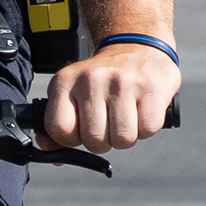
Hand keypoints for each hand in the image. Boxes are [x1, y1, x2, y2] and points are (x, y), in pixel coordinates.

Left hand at [39, 42, 179, 150]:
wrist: (137, 47)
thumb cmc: (101, 81)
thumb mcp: (71, 93)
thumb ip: (58, 125)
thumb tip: (54, 157)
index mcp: (64, 81)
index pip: (59, 129)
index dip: (72, 140)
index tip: (82, 130)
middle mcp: (91, 79)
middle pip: (94, 140)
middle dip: (103, 141)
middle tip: (108, 122)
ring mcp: (122, 82)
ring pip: (122, 139)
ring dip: (125, 137)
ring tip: (125, 116)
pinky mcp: (151, 87)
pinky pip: (147, 130)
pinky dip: (146, 127)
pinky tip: (141, 109)